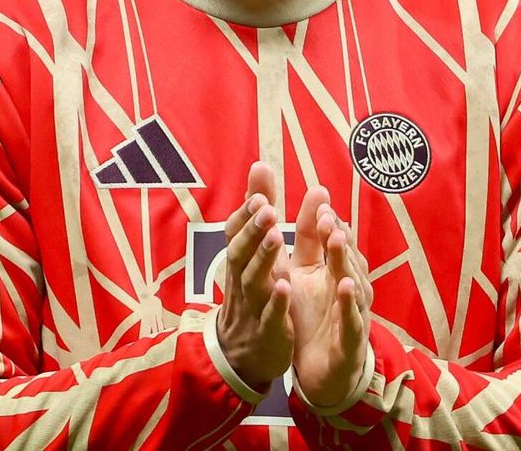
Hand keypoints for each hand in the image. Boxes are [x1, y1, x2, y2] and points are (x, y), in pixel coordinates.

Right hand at [215, 162, 293, 387]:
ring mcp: (253, 306)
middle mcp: (241, 280)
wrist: (243, 354)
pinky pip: (270, 316)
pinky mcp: (267, 331)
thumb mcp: (253, 253)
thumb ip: (258, 211)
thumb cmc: (251, 293)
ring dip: (264, 258)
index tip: (259, 194)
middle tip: (267, 208)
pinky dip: (276, 301)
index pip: (235, 234)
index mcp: (239, 261)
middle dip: (253, 230)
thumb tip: (260, 165)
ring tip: (276, 235)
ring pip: (253, 281)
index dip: (245, 215)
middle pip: (241, 253)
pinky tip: (286, 286)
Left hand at [288, 187, 372, 408]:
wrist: (321, 372)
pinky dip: (349, 304)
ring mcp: (354, 314)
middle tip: (325, 215)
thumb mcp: (305, 274)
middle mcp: (352, 290)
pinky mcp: (351, 341)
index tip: (319, 202)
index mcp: (338, 272)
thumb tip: (316, 192)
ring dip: (345, 261)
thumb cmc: (316, 317)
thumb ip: (309, 238)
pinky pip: (352, 320)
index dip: (329, 223)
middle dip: (338, 236)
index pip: (338, 243)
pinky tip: (344, 287)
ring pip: (354, 284)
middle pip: (348, 259)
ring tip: (335, 240)